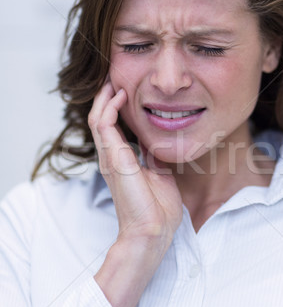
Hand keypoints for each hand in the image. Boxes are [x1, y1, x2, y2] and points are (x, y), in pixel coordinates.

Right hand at [88, 80, 182, 306]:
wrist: (153, 231)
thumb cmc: (158, 209)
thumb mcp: (160, 173)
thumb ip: (154, 156)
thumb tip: (157, 141)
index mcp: (121, 160)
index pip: (112, 126)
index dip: (117, 106)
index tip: (127, 88)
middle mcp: (111, 157)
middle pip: (100, 117)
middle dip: (107, 95)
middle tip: (117, 76)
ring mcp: (109, 157)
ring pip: (97, 117)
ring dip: (104, 96)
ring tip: (114, 79)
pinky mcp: (113, 158)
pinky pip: (103, 124)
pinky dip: (109, 106)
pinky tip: (121, 94)